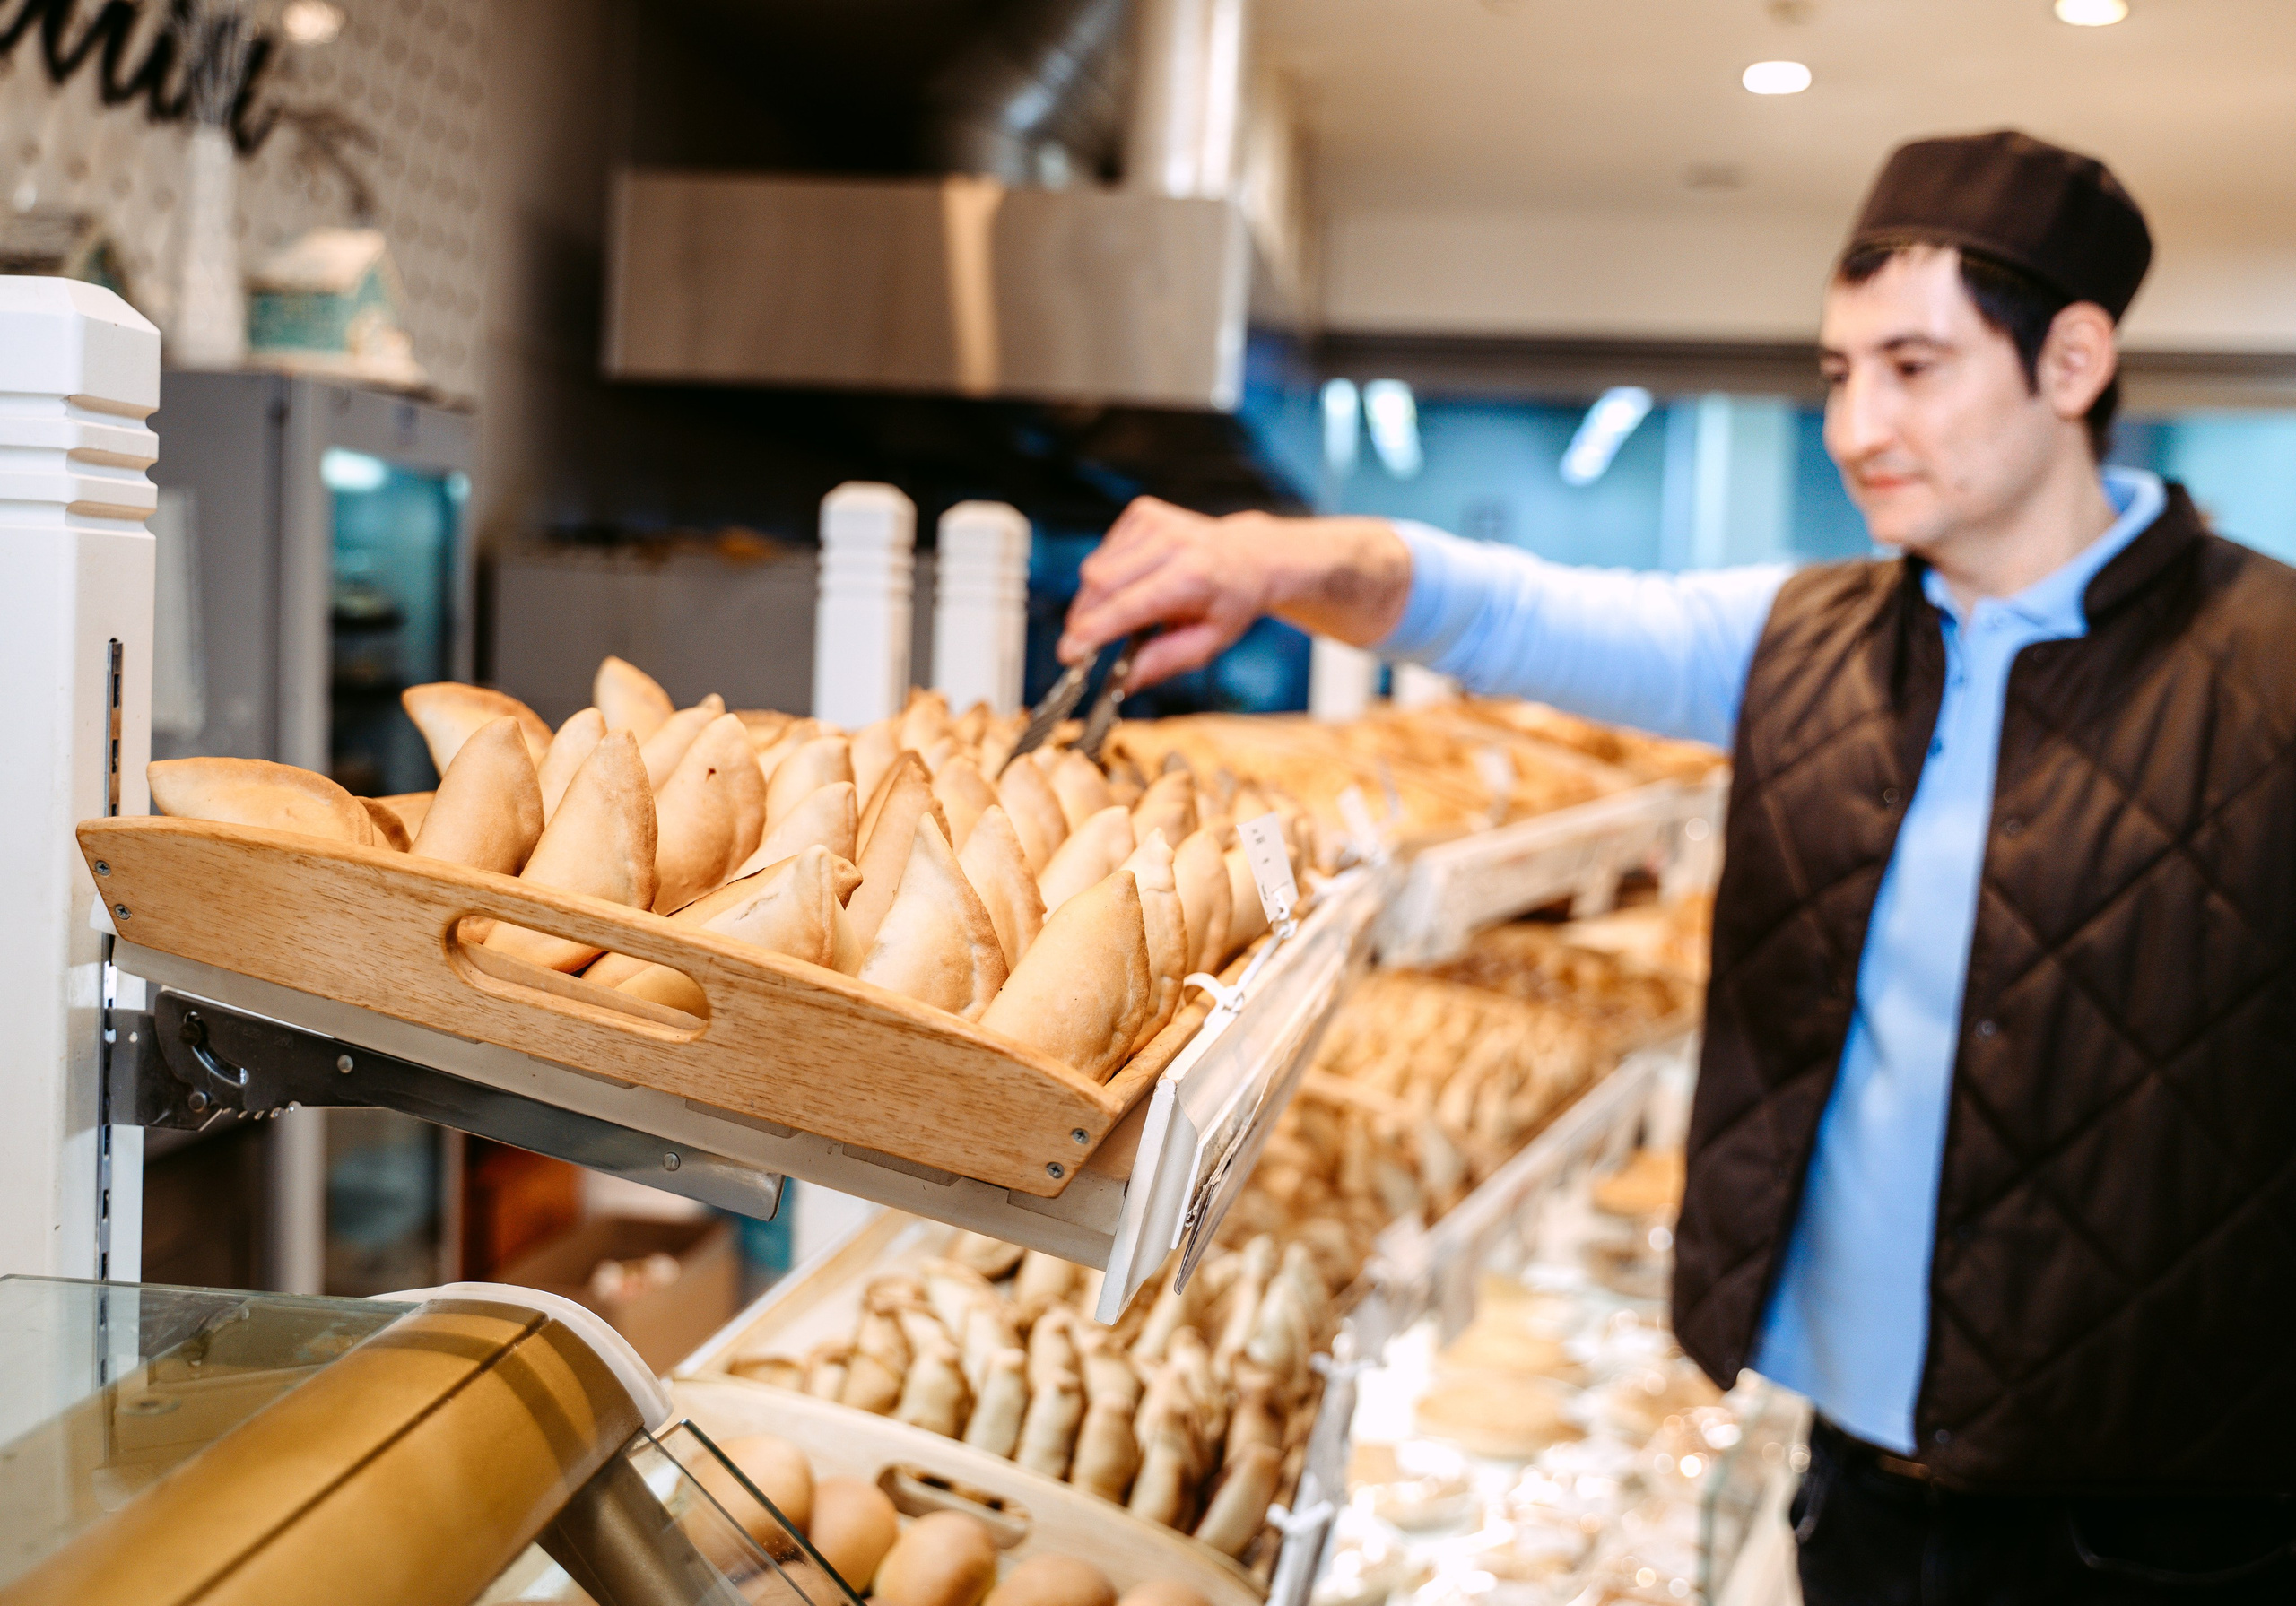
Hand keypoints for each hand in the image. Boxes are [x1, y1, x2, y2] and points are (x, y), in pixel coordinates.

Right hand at [1058, 497, 1412, 688]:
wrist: (1249, 556)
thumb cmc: (1230, 602)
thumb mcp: (1208, 644)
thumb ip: (1163, 662)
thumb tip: (1122, 682)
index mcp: (1193, 576)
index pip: (1128, 606)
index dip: (1092, 632)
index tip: (1068, 654)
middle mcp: (1172, 542)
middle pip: (1099, 582)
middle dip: (1084, 618)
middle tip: (1086, 646)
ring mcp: (1155, 521)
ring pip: (1093, 567)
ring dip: (1095, 598)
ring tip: (1129, 611)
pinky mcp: (1142, 512)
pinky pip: (1103, 552)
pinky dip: (1107, 576)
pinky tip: (1135, 582)